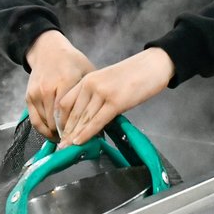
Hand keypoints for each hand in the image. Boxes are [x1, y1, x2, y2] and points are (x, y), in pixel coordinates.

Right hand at [24, 31, 93, 141]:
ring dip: (55, 134)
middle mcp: (48, 88)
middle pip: (57, 120)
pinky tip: (52, 135)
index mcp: (65, 81)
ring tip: (66, 141)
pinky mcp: (29, 97)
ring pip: (46, 122)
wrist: (48, 50)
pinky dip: (43, 130)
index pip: (70, 112)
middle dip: (67, 134)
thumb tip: (105, 115)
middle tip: (75, 144)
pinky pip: (35, 120)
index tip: (84, 138)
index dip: (76, 128)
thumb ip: (93, 92)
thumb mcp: (87, 71)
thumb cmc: (72, 61)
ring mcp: (37, 93)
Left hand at [56, 49, 174, 147]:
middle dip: (66, 132)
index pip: (66, 102)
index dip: (61, 120)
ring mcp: (103, 93)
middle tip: (60, 146)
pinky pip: (97, 121)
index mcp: (88, 79)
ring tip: (67, 149)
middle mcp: (91, 85)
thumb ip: (97, 96)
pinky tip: (79, 142)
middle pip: (72, 113)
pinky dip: (87, 133)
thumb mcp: (108, 82)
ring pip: (83, 119)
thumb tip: (90, 118)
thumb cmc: (134, 74)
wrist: (153, 64)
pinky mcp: (116, 102)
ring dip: (74, 136)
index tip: (60, 133)